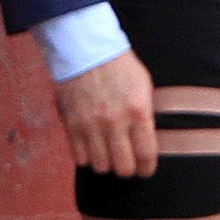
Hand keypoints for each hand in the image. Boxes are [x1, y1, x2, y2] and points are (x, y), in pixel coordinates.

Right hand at [56, 48, 157, 176]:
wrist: (86, 50)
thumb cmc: (118, 66)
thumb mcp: (143, 86)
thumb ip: (145, 115)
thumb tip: (147, 141)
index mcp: (138, 111)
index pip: (146, 155)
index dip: (147, 168)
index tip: (145, 169)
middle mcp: (115, 122)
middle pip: (123, 167)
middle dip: (127, 169)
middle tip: (127, 162)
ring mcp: (91, 126)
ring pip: (101, 166)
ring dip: (106, 163)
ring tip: (108, 153)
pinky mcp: (72, 125)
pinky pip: (80, 158)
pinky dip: (86, 156)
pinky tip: (91, 147)